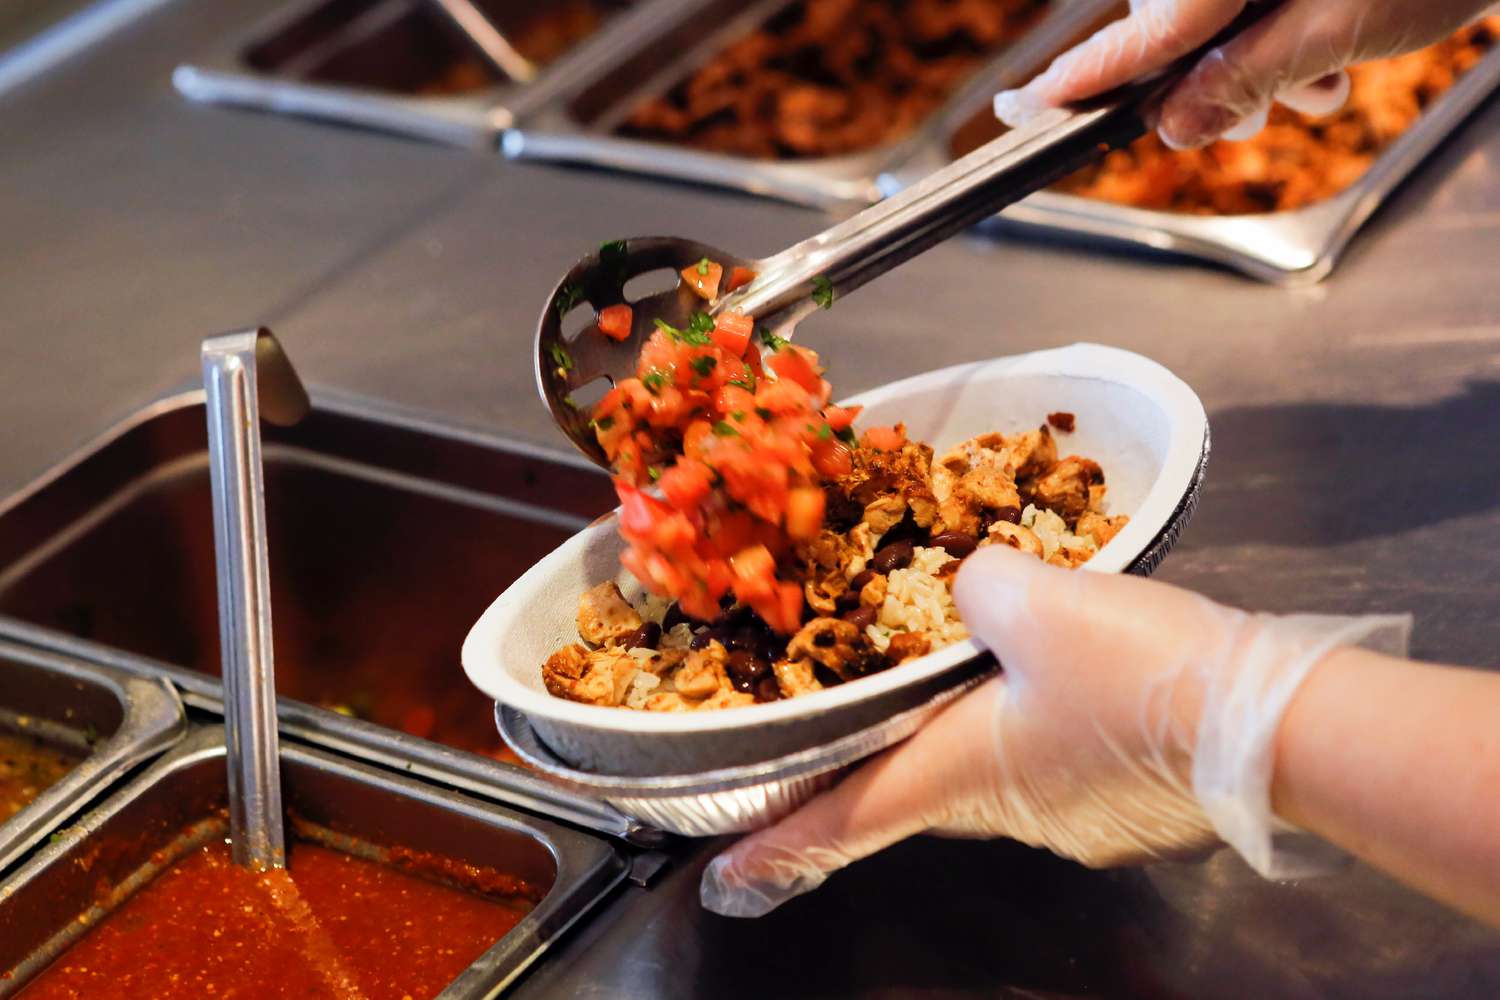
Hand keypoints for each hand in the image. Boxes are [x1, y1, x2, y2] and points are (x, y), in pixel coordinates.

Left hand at [701, 546, 1407, 917]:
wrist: (1277, 724)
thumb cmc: (1142, 673)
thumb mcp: (1039, 599)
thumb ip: (979, 585)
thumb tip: (974, 584)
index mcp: (964, 774)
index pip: (848, 819)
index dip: (781, 847)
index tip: (724, 880)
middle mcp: (1010, 814)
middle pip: (923, 786)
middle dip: (895, 753)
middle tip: (876, 712)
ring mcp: (1075, 823)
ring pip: (998, 771)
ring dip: (986, 726)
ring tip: (1001, 670)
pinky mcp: (1129, 811)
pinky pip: (1062, 764)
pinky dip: (1052, 725)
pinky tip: (1085, 681)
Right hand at [993, 0, 1496, 147]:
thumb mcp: (1334, 28)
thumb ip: (1242, 79)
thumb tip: (1170, 125)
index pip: (1136, 35)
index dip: (1080, 80)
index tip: (1020, 108)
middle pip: (1172, 38)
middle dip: (1209, 89)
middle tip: (1259, 116)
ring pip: (1218, 33)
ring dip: (1260, 74)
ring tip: (1323, 76)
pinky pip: (1253, 13)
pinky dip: (1284, 45)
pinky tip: (1332, 53)